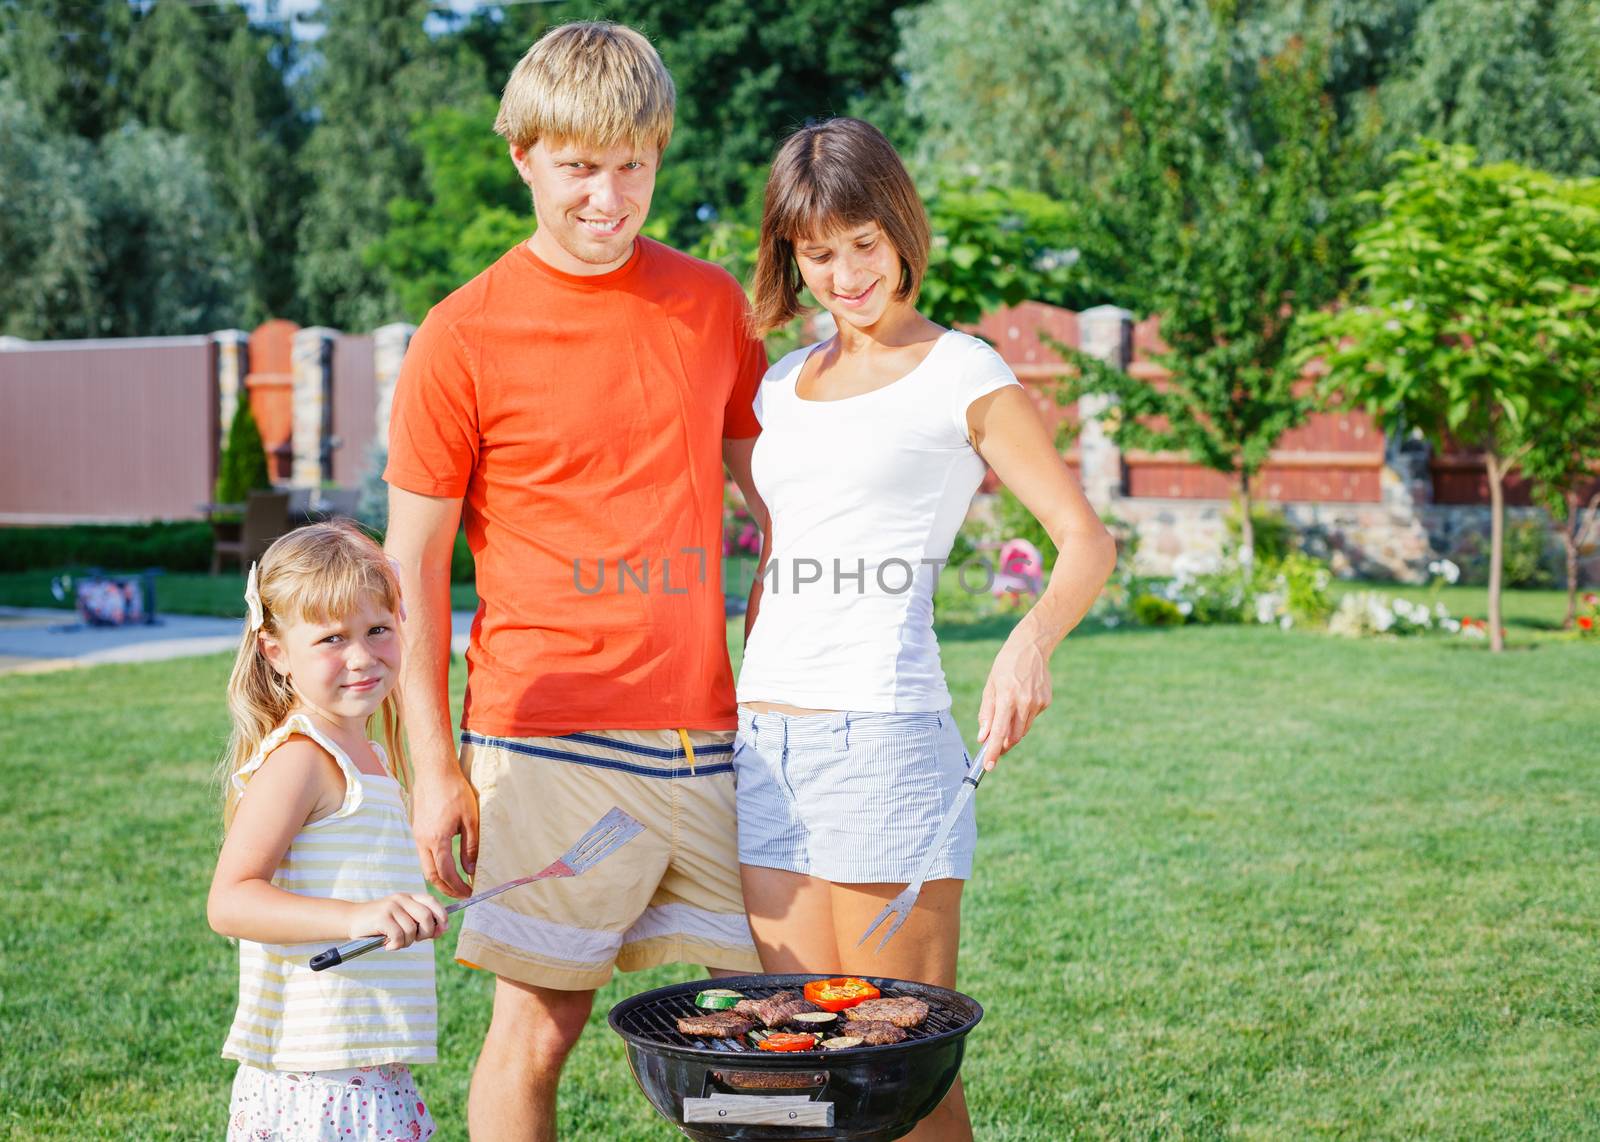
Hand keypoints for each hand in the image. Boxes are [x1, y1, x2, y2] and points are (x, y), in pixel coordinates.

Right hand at [349, 892, 448, 950]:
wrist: (351, 920)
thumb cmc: (379, 924)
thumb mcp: (401, 919)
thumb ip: (419, 923)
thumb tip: (440, 931)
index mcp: (408, 897)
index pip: (432, 901)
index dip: (442, 915)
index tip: (443, 929)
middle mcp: (401, 899)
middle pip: (426, 916)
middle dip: (426, 933)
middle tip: (416, 940)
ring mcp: (391, 907)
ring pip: (412, 929)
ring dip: (407, 942)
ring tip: (397, 943)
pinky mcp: (382, 917)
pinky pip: (398, 935)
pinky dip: (396, 945)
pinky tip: (389, 946)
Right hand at [411, 767, 478, 897]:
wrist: (434, 772)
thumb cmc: (455, 792)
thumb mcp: (471, 819)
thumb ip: (470, 847)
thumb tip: (470, 870)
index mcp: (437, 839)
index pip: (446, 873)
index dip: (458, 886)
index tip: (470, 892)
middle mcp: (423, 841)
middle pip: (431, 875)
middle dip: (446, 889)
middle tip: (461, 894)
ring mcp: (417, 835)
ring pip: (425, 866)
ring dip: (439, 879)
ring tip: (455, 883)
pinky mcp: (417, 829)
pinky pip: (422, 855)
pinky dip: (433, 866)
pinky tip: (445, 865)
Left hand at [977, 632, 1052, 765]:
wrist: (1031, 647)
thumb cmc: (1005, 666)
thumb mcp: (990, 686)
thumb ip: (986, 713)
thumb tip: (983, 737)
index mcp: (1006, 698)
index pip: (999, 732)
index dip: (993, 751)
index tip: (989, 766)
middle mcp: (1024, 702)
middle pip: (1013, 736)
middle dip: (1003, 745)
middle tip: (995, 748)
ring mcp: (1037, 703)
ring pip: (1023, 729)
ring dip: (1013, 732)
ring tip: (1007, 715)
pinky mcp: (1046, 702)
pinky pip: (1031, 718)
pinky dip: (1023, 716)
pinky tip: (1022, 699)